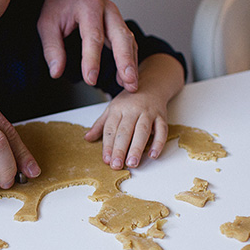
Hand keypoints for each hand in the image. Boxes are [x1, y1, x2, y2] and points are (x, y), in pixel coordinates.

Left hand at [38, 0, 138, 91]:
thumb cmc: (60, 4)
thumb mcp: (47, 24)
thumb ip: (52, 48)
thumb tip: (56, 72)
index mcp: (88, 6)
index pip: (93, 36)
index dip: (92, 59)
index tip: (90, 79)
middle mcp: (107, 10)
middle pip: (121, 36)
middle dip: (125, 61)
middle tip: (128, 81)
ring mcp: (116, 17)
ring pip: (128, 40)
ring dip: (131, 63)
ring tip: (130, 85)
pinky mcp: (118, 26)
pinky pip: (128, 43)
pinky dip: (130, 60)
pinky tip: (126, 77)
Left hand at [83, 54, 184, 168]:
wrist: (152, 84)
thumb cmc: (130, 100)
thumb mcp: (112, 109)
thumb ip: (100, 125)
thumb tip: (87, 138)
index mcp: (118, 109)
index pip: (111, 129)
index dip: (108, 145)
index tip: (106, 160)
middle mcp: (132, 110)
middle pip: (125, 131)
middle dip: (120, 149)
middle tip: (117, 165)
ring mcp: (148, 112)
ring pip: (142, 131)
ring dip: (137, 148)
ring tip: (132, 163)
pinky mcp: (162, 116)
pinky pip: (161, 130)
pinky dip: (158, 143)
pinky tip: (153, 155)